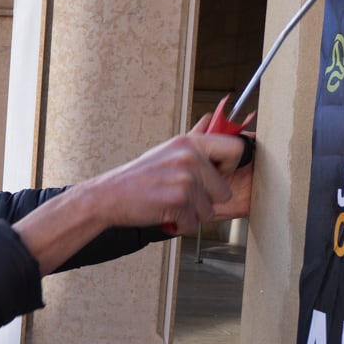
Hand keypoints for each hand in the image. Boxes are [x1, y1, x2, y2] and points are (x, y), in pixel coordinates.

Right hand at [19, 131, 251, 269]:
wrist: (108, 196)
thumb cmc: (139, 178)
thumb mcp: (168, 152)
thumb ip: (194, 142)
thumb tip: (213, 118)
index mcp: (190, 143)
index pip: (236, 149)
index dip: (230, 168)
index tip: (216, 177)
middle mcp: (190, 157)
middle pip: (224, 192)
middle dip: (205, 202)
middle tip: (180, 196)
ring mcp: (186, 178)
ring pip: (209, 212)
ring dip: (190, 215)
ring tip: (169, 204)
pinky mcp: (179, 199)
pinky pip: (193, 224)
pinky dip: (179, 225)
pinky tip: (163, 214)